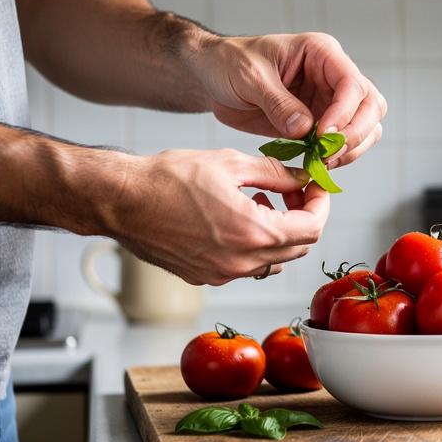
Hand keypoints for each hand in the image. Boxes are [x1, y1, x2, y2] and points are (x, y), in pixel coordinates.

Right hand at [107, 149, 329, 284]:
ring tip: (259, 201)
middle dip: (303, 217)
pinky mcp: (204, 277)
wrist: (120, 201)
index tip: (315, 186)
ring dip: (278, 233)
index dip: (321, 204)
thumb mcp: (230, 163)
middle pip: (298, 248)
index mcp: (253, 233)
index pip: (313, 229)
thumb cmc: (167, 178)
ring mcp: (222, 275)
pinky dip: (252, 245)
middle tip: (291, 190)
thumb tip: (301, 177)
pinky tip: (234, 217)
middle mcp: (241, 262)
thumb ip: (274, 172)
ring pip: (273, 261)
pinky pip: (245, 267)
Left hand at [194, 33, 386, 167]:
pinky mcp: (320, 123)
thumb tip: (305, 130)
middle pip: (371, 106)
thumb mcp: (249, 77)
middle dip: (355, 134)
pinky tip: (315, 165)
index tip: (322, 136)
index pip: (352, 84)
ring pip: (366, 127)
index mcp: (321, 53)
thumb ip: (278, 103)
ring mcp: (329, 101)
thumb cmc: (229, 63)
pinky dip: (336, 158)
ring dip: (351, 149)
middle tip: (326, 154)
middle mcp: (333, 76)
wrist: (212, 76)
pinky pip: (342, 144)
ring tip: (321, 162)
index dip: (344, 113)